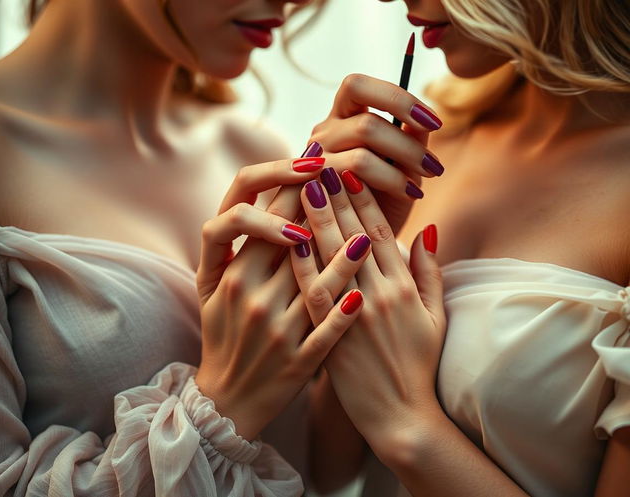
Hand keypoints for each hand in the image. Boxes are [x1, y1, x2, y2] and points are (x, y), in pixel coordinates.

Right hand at [194, 157, 371, 440]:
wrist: (227, 400)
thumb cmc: (222, 336)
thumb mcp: (210, 291)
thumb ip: (227, 250)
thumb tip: (259, 205)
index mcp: (233, 277)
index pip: (259, 219)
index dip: (284, 187)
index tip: (311, 164)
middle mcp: (254, 298)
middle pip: (289, 242)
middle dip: (318, 207)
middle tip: (343, 177)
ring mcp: (278, 330)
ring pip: (314, 286)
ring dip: (341, 257)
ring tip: (365, 233)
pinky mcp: (298, 360)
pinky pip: (325, 334)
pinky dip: (342, 314)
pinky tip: (361, 296)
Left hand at [293, 170, 446, 460]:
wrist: (400, 415)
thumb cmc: (419, 365)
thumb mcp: (435, 316)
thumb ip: (429, 272)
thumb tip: (427, 230)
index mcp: (402, 285)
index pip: (378, 229)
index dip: (362, 195)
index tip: (347, 167)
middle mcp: (378, 292)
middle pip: (350, 233)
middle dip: (333, 193)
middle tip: (317, 159)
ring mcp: (352, 313)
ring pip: (330, 255)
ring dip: (313, 216)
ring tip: (299, 183)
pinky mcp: (330, 335)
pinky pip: (312, 291)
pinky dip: (300, 261)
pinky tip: (287, 235)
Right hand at [308, 73, 443, 232]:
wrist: (355, 244)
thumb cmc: (380, 203)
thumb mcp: (401, 167)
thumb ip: (410, 142)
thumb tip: (425, 123)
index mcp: (341, 117)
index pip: (357, 86)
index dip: (397, 99)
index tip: (433, 122)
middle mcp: (322, 134)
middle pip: (367, 124)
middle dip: (408, 146)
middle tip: (433, 167)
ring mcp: (313, 163)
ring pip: (362, 155)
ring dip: (401, 169)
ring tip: (422, 186)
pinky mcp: (311, 191)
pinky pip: (354, 183)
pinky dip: (390, 184)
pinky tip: (409, 195)